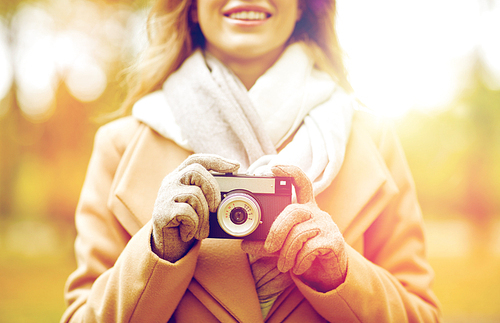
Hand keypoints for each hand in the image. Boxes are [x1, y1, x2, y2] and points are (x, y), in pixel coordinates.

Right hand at [151, 154, 239, 261]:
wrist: (167, 246)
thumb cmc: (187, 223)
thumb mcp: (198, 204)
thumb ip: (208, 193)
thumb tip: (233, 192)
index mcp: (179, 176)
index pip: (196, 160)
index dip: (216, 160)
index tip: (235, 166)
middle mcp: (170, 182)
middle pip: (196, 172)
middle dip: (212, 190)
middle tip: (216, 208)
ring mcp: (164, 196)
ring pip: (195, 194)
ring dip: (204, 216)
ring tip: (201, 228)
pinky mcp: (162, 212)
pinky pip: (188, 213)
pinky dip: (194, 225)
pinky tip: (189, 232)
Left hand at [242, 165, 346, 291]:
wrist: (328, 272)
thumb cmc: (304, 252)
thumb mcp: (282, 246)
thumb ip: (265, 243)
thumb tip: (244, 244)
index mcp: (304, 207)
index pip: (300, 182)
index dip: (289, 172)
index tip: (274, 167)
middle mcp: (315, 212)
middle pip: (293, 211)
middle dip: (277, 231)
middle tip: (269, 248)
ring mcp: (326, 225)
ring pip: (299, 233)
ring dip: (287, 253)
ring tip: (283, 265)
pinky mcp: (334, 240)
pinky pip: (310, 248)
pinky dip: (300, 261)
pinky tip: (298, 267)